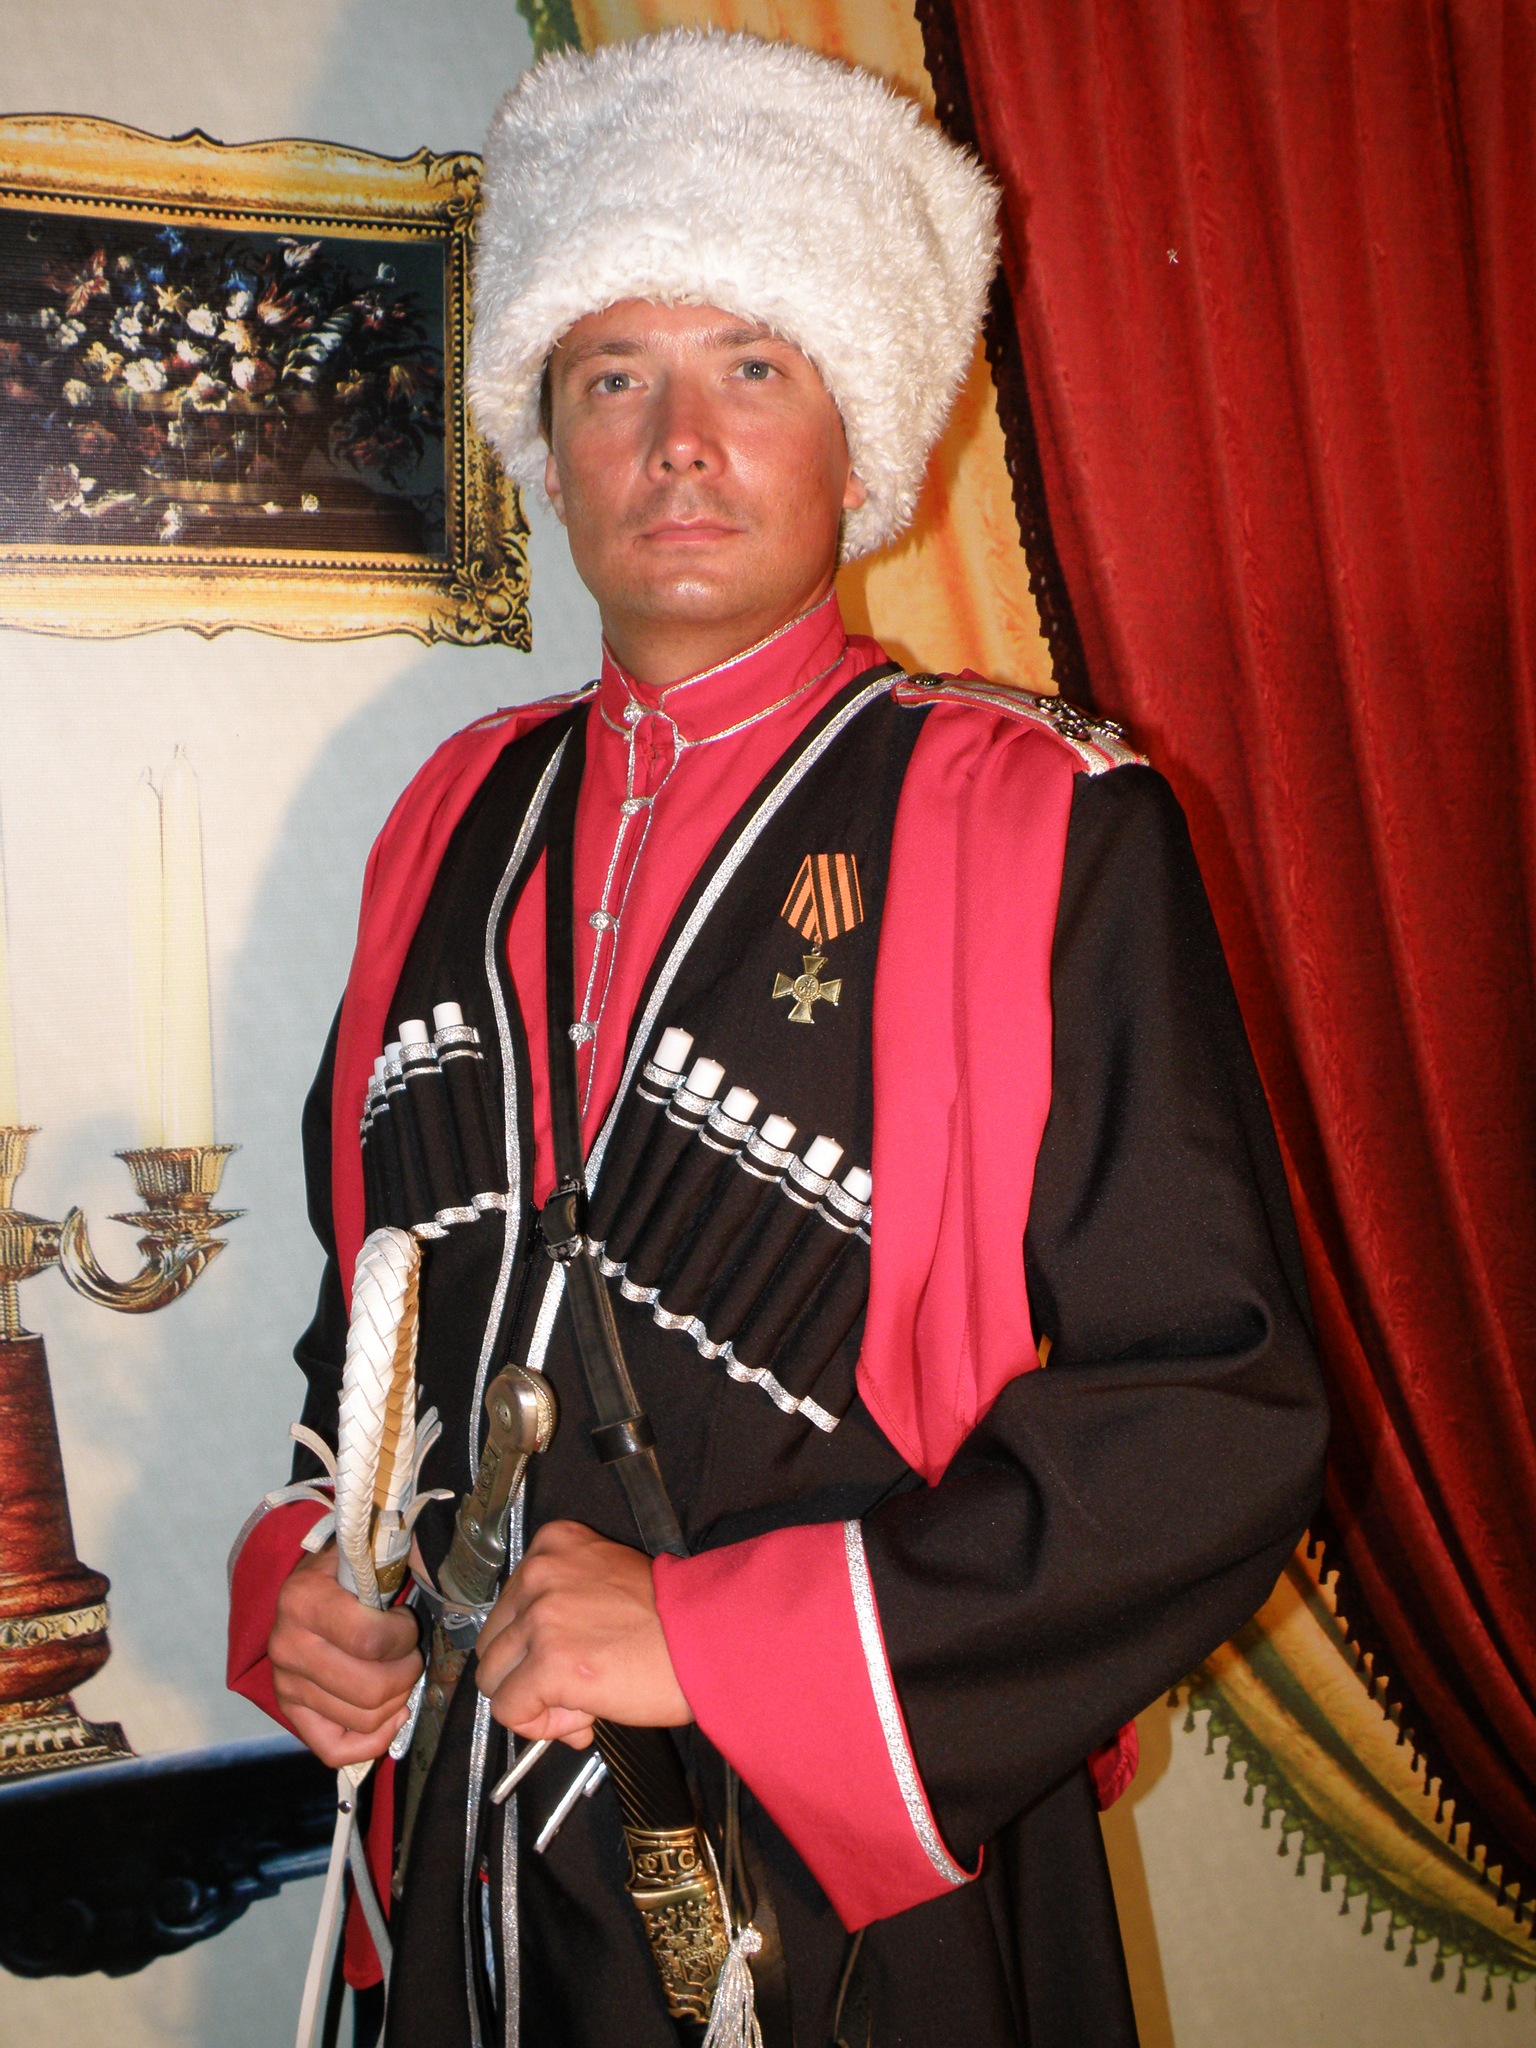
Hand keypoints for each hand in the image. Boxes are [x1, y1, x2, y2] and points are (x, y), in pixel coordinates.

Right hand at [269, 1541, 422, 1767]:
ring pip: (364, 1719)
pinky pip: (335, 1749)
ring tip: (398, 1673)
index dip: (404, 1636)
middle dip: (406, 1671)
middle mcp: (287, 1646)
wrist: (307, 1587)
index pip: (371, 1640)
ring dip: (397, 1699)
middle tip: (408, 1652)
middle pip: (371, 1689)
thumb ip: (391, 1562)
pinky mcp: (290, 1710)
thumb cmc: (346, 1573)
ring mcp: (285, 1683)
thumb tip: (424, 1556)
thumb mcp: (365, 1556)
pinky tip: (392, 1714)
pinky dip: (373, 1740)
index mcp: (304, 1601)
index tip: (405, 1621)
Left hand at [475, 1519, 692, 1747]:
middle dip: (525, 1674)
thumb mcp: (610, 1586)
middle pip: (494, 1642)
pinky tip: (582, 1718)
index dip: (534, 1644)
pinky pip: (510, 1710)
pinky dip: (538, 1726)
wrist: (708, 1640)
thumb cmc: (674, 1619)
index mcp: (555, 1543)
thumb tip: (542, 1682)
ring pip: (494, 1679)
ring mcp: (541, 1618)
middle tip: (572, 1688)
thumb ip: (565, 1617)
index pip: (510, 1604)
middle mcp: (540, 1573)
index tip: (567, 1657)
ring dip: (532, 1701)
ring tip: (580, 1704)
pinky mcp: (548, 1664)